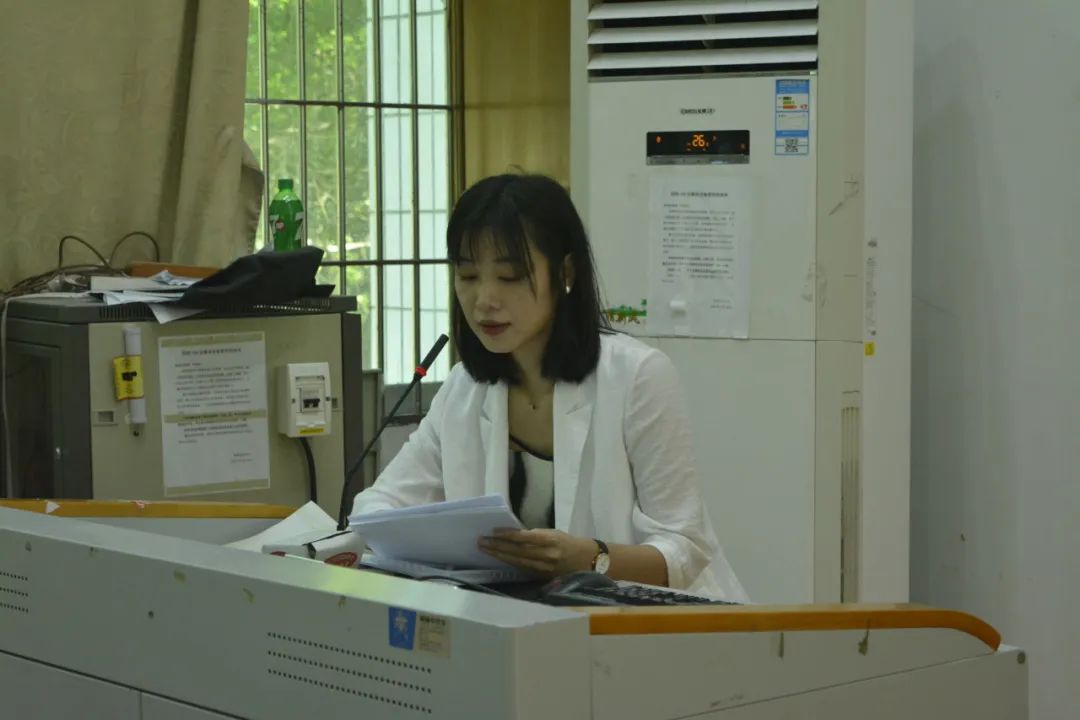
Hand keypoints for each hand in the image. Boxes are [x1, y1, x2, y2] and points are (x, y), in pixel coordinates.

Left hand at [478, 528, 597, 576]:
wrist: (586, 561)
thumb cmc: (568, 542)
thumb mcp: (553, 533)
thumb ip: (535, 536)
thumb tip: (513, 535)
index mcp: (550, 540)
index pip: (525, 538)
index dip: (508, 535)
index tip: (493, 531)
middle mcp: (546, 555)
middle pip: (517, 551)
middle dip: (497, 546)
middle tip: (481, 541)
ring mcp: (543, 568)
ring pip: (516, 562)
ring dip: (499, 556)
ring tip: (485, 549)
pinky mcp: (541, 577)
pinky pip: (522, 569)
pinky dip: (509, 563)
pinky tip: (498, 559)